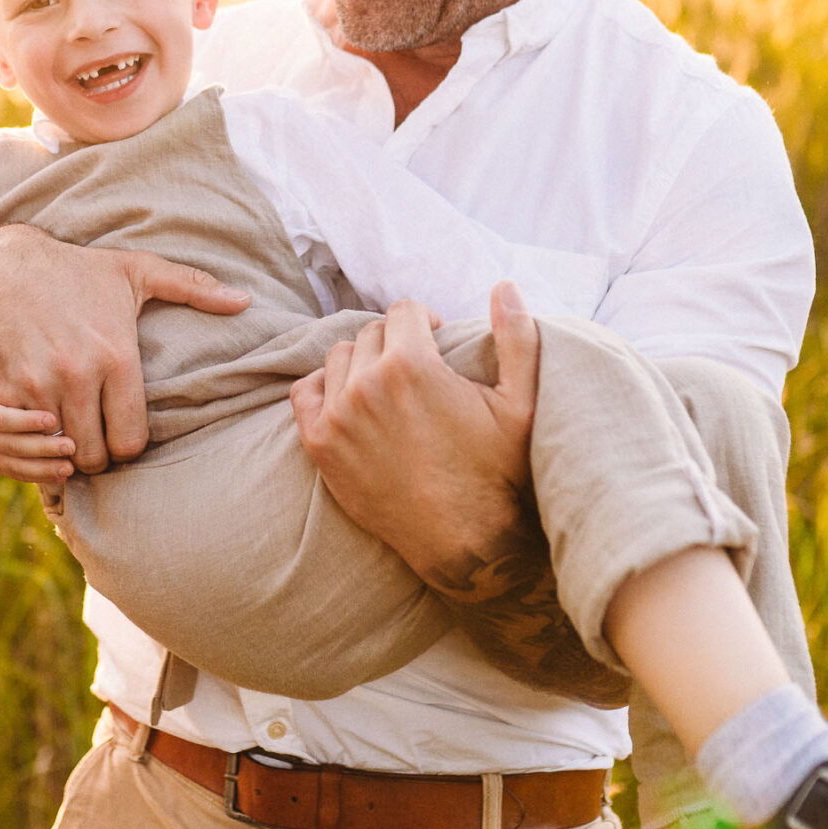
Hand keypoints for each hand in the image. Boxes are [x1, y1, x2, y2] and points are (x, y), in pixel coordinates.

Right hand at [0, 225, 249, 473]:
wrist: (7, 265)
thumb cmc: (81, 270)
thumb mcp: (138, 271)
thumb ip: (195, 287)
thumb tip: (245, 301)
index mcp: (117, 356)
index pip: (130, 440)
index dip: (129, 445)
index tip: (123, 434)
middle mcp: (77, 374)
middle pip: (94, 455)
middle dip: (98, 454)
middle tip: (97, 438)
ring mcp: (37, 384)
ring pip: (59, 452)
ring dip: (66, 449)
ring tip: (73, 433)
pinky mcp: (4, 388)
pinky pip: (22, 437)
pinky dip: (32, 437)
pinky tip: (42, 422)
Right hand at [0, 349, 75, 492]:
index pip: (1, 420)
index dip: (26, 421)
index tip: (52, 419)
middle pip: (13, 447)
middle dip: (43, 449)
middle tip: (71, 446)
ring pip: (16, 466)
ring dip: (44, 469)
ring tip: (70, 468)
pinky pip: (16, 474)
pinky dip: (38, 476)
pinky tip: (62, 476)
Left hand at [291, 283, 539, 581]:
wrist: (465, 543)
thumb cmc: (499, 474)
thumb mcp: (522, 403)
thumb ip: (517, 336)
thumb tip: (504, 285)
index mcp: (411, 363)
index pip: (404, 311)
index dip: (426, 321)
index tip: (438, 339)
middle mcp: (365, 384)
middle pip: (372, 333)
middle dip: (397, 343)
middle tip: (417, 371)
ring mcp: (337, 416)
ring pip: (339, 358)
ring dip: (362, 364)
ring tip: (388, 387)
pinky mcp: (320, 446)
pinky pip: (305, 393)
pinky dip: (324, 389)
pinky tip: (350, 401)